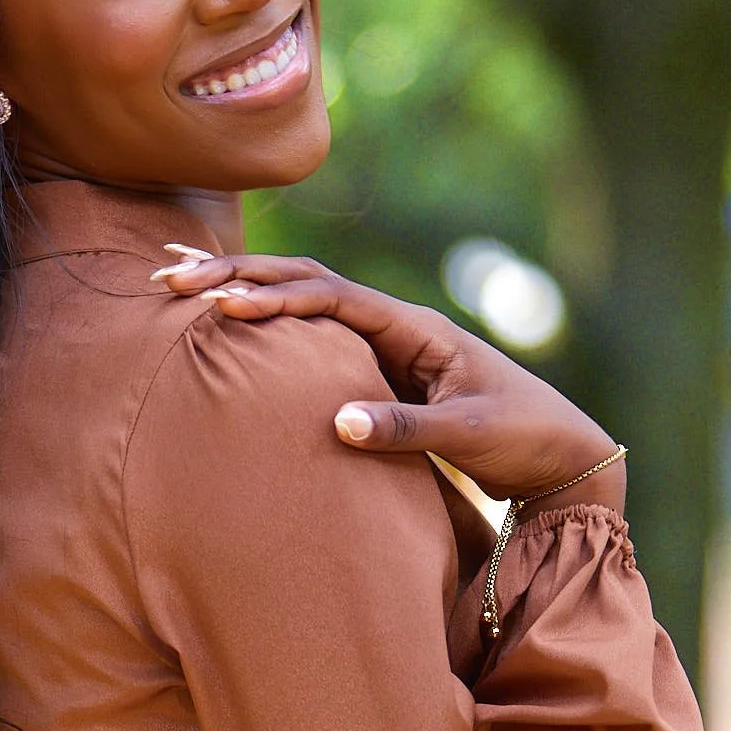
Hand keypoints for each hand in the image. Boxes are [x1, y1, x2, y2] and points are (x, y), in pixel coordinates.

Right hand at [150, 245, 624, 511]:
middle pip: (305, 284)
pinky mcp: (379, 372)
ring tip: (178, 278)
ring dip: (244, 288)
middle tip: (168, 275)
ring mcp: (385, 346)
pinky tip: (230, 316)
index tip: (220, 303)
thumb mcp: (469, 435)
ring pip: (304, 303)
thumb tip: (336, 422)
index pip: (331, 298)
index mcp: (415, 328)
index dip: (274, 297)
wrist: (562, 455)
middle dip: (238, 276)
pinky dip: (270, 320)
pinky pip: (313, 336)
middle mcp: (395, 326)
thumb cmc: (525, 438)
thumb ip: (406, 428)